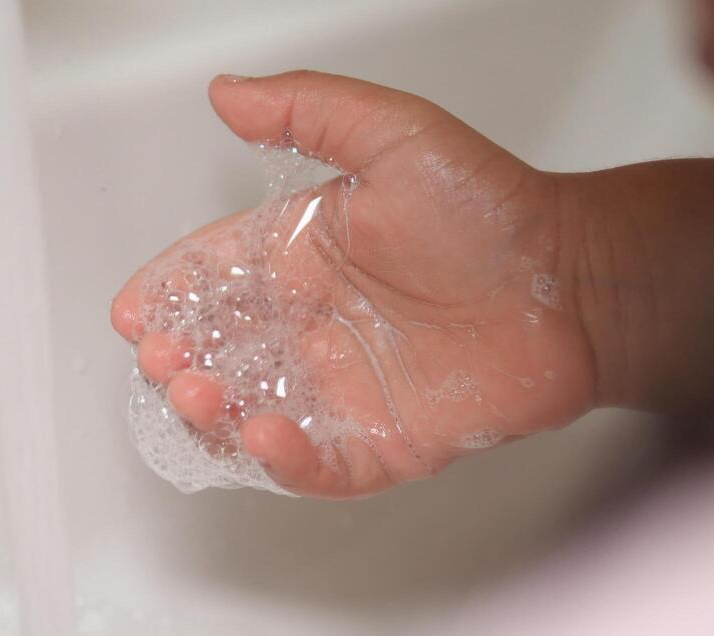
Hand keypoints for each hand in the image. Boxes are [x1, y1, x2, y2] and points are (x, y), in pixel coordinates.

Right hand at [113, 71, 598, 497]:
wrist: (579, 282)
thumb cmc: (495, 208)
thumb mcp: (395, 135)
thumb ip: (307, 112)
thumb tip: (228, 92)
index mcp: (304, 257)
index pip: (214, 277)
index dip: (168, 293)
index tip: (134, 308)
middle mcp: (314, 326)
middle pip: (219, 353)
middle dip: (176, 359)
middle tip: (162, 357)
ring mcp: (343, 388)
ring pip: (251, 414)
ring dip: (211, 413)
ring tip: (197, 393)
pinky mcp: (382, 443)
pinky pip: (318, 465)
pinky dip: (282, 461)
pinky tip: (264, 434)